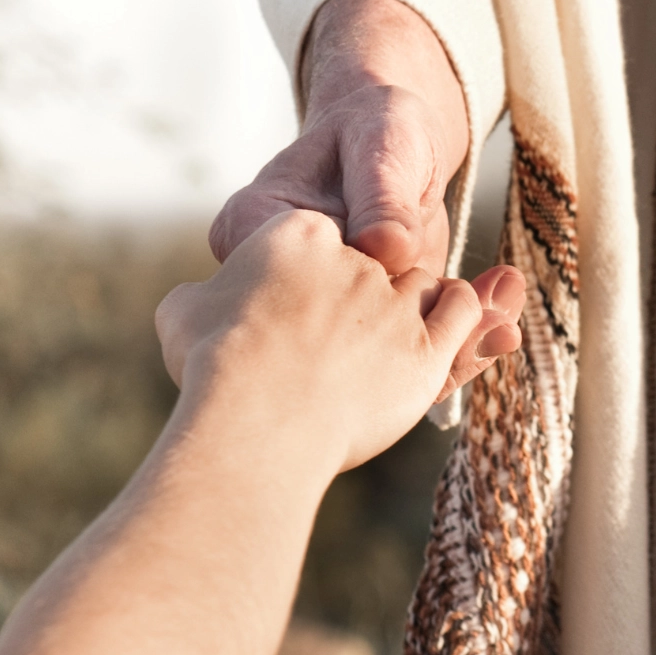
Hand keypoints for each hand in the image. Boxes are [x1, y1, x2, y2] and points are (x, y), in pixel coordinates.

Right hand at [159, 211, 524, 475]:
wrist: (256, 424)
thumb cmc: (211, 367)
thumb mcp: (184, 314)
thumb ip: (201, 299)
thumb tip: (202, 303)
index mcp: (296, 231)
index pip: (318, 236)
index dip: (310, 271)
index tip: (296, 305)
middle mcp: (355, 257)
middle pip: (376, 264)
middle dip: (366, 293)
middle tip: (338, 337)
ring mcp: (395, 302)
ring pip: (426, 284)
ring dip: (424, 301)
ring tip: (398, 333)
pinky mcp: (428, 347)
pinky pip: (463, 314)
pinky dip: (471, 314)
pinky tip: (449, 324)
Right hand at [209, 0, 510, 394]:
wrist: (394, 140)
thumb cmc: (375, 128)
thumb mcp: (379, 143)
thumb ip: (380, 193)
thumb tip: (389, 249)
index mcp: (254, 230)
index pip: (279, 287)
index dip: (345, 304)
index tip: (420, 300)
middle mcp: (284, 281)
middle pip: (335, 337)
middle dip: (418, 343)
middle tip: (494, 327)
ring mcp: (332, 309)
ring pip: (379, 359)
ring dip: (450, 350)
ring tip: (504, 326)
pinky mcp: (375, 323)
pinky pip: (411, 352)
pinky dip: (462, 344)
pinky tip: (503, 323)